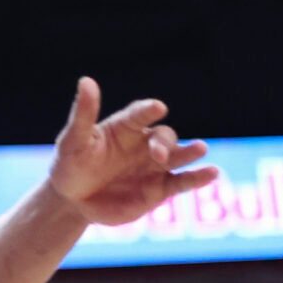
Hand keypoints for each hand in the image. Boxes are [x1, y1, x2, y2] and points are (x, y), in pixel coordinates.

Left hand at [48, 77, 218, 226]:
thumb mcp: (72, 141)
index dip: (148, 110)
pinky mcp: (160, 189)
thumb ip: (83, 114)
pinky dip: (198, 177)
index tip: (156, 107)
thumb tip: (86, 81)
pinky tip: (212, 173)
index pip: (139, 115)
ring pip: (178, 156)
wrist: (72, 201)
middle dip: (163, 143)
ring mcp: (154, 166)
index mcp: (124, 127)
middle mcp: (144, 143)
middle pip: (163, 136)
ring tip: (201, 149)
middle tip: (157, 153)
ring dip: (190, 152)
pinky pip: (182, 181)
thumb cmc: (70, 165)